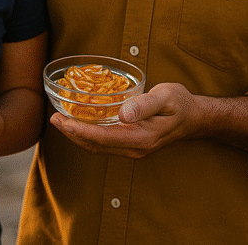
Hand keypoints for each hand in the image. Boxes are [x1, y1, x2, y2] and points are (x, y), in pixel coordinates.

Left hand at [51, 82, 201, 158]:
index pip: (103, 138)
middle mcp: (134, 148)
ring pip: (98, 146)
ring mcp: (132, 149)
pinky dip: (87, 135)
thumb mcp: (166, 97)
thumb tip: (123, 113)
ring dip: (77, 135)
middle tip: (53, 118)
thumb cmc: (180, 103)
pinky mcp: (130, 145)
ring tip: (60, 121)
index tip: (62, 121)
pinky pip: (104, 143)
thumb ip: (144, 105)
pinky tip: (78, 123)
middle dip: (72, 134)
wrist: (194, 117)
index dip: (80, 131)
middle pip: (96, 145)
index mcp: (142, 138)